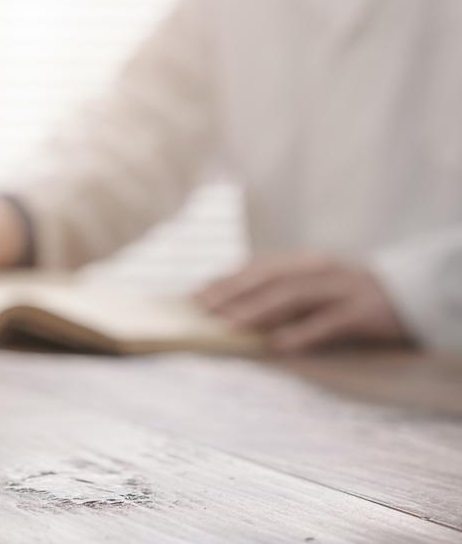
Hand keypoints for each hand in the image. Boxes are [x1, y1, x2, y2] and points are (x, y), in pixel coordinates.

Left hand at [193, 254, 409, 352]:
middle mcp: (320, 270)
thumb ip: (280, 293)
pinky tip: (279, 344)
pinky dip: (303, 333)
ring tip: (230, 324)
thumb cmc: (350, 296)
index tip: (195, 296)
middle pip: (269, 279)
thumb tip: (232, 309)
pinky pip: (329, 322)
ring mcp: (342, 289)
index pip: (256, 268)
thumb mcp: (315, 287)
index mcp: (305, 263)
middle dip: (233, 293)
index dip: (224, 280)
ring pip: (293, 296)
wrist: (413, 296)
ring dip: (258, 310)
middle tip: (204, 310)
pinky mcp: (363, 312)